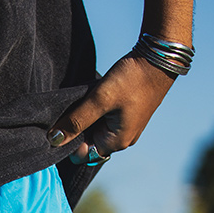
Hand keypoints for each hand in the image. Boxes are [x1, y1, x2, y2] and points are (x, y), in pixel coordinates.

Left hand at [47, 52, 176, 159]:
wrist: (159, 57)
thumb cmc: (131, 79)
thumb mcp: (99, 100)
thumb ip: (76, 121)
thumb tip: (53, 140)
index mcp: (117, 142)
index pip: (82, 155)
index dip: (69, 142)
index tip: (62, 123)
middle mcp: (123, 140)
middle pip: (89, 144)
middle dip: (77, 129)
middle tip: (73, 108)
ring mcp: (127, 128)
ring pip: (96, 131)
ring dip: (86, 119)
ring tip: (85, 101)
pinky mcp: (127, 115)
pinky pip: (105, 121)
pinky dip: (96, 112)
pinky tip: (94, 97)